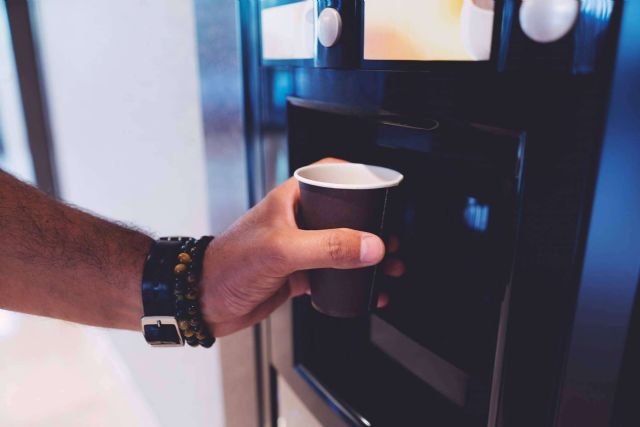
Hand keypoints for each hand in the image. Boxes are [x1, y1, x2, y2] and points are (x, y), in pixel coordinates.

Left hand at [199, 160, 388, 336]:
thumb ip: (327, 247)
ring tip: (388, 267)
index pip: (330, 174)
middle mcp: (296, 220)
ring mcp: (298, 248)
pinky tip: (366, 291)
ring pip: (341, 247)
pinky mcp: (297, 274)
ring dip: (366, 257)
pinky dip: (352, 283)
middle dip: (373, 227)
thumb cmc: (227, 265)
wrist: (203, 302)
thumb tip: (370, 245)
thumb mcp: (282, 250)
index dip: (358, 177)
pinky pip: (333, 275)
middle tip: (393, 238)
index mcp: (291, 199)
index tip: (384, 189)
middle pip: (344, 214)